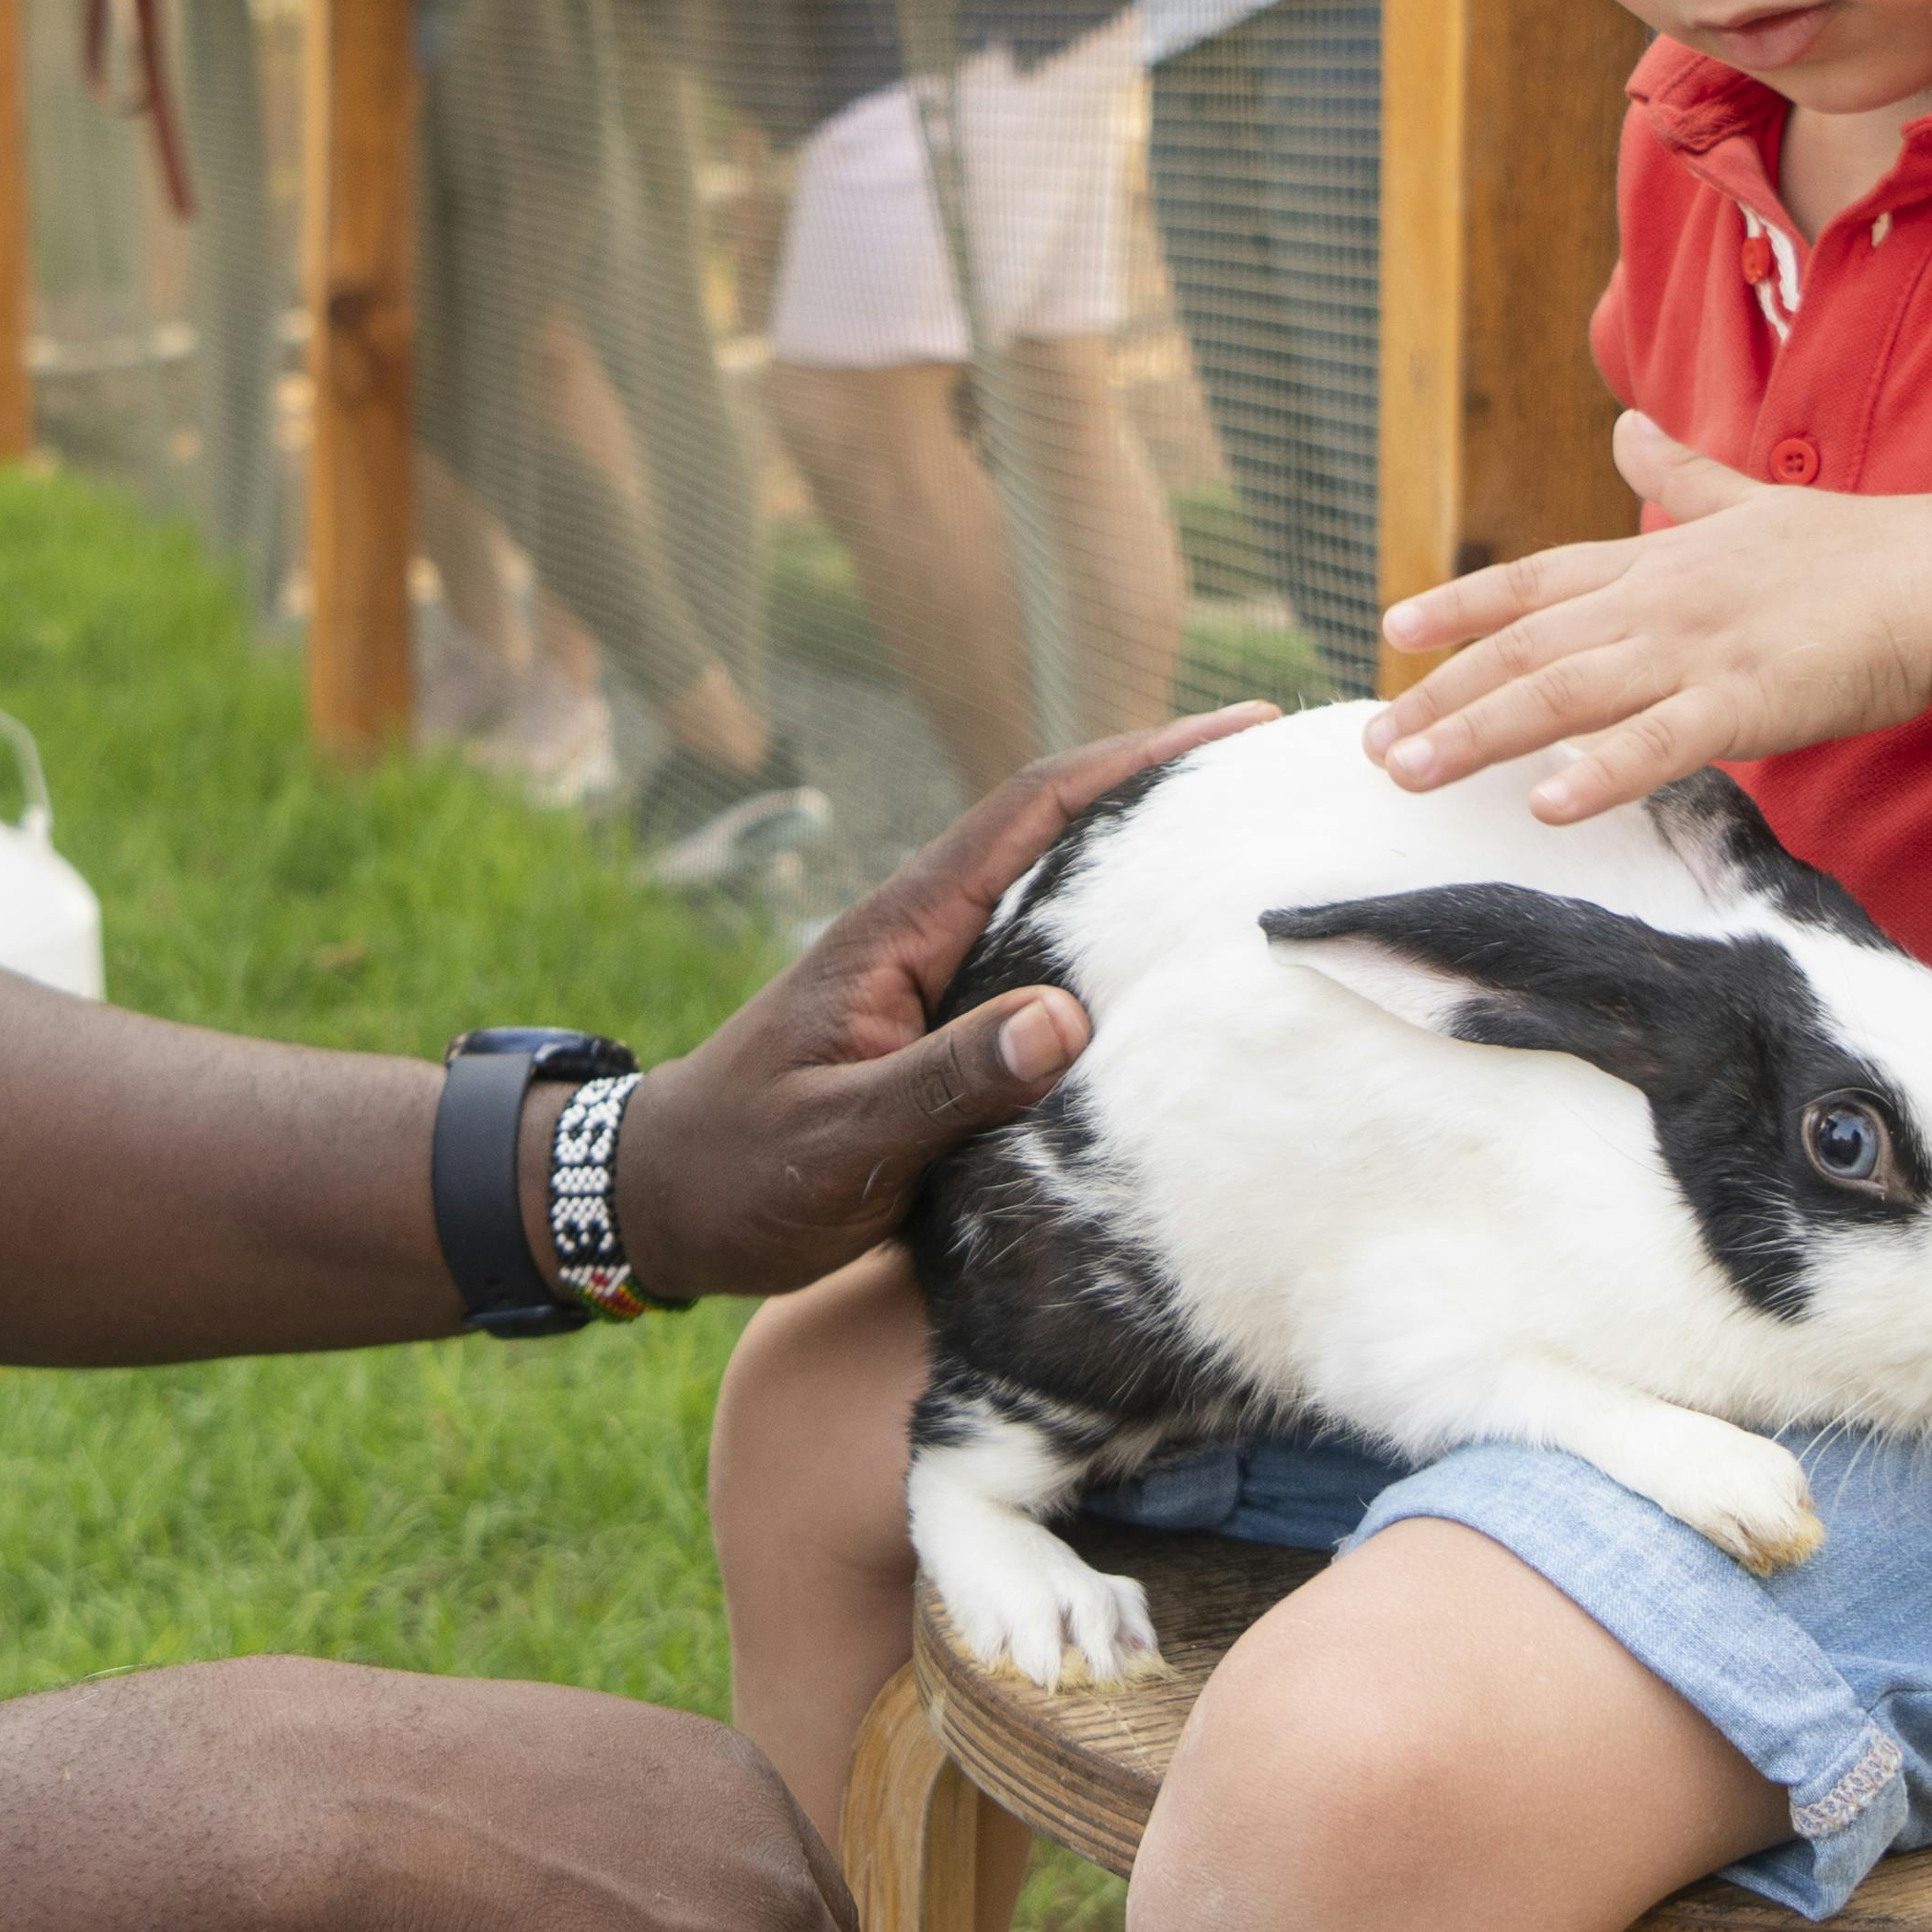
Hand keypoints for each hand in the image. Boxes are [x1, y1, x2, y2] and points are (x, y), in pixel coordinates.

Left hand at [609, 709, 1270, 1291]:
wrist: (658, 1202)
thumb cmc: (740, 1171)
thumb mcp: (842, 1139)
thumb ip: (946, 1082)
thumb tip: (1066, 1019)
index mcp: (898, 932)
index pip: (1031, 812)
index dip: (1135, 762)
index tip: (1235, 729)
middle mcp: (920, 933)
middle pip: (1056, 830)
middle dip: (1161, 791)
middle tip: (1273, 776)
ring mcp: (928, 975)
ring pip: (1052, 894)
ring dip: (1140, 866)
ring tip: (1247, 855)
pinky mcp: (935, 1024)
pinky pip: (1037, 960)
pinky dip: (1107, 944)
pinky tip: (1165, 972)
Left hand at [1372, 412, 1931, 818]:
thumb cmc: (1854, 550)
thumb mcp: (1748, 500)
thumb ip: (1680, 473)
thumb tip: (1628, 423)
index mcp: (1656, 561)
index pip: (1534, 583)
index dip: (1460, 605)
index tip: (1393, 631)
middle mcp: (1657, 600)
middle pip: (1525, 649)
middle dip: (1442, 695)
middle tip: (1375, 742)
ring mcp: (1696, 649)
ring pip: (1564, 694)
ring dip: (1480, 734)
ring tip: (1412, 774)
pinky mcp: (1747, 701)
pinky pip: (1658, 743)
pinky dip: (1598, 772)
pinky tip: (1548, 805)